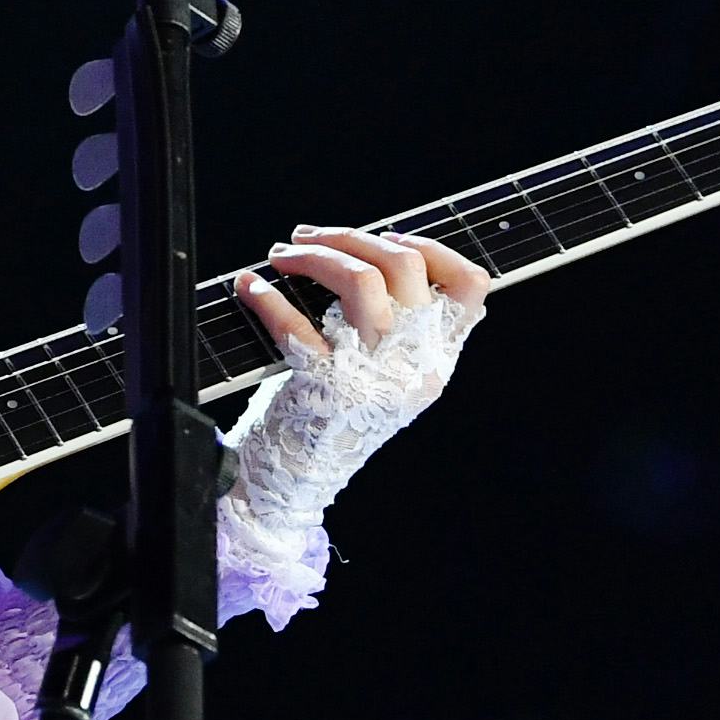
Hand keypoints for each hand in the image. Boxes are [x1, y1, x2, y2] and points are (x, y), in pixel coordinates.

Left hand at [213, 226, 490, 629]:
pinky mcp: (329, 389)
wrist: (296, 484)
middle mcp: (414, 367)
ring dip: (314, 256)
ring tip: (282, 255)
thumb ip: (392, 325)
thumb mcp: (384, 374)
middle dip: (349, 238)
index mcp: (435, 360)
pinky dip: (268, 299)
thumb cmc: (331, 416)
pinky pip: (298, 326)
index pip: (470, 288)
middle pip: (405, 268)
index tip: (387, 236)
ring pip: (362, 282)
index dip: (433, 247)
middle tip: (306, 237)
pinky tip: (249, 288)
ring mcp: (375, 378)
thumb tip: (366, 250)